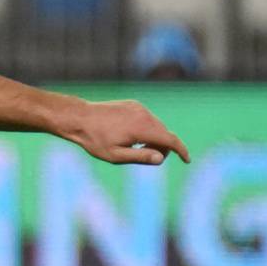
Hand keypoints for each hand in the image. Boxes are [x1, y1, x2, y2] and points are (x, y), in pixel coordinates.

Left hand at [65, 100, 190, 166]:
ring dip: (153, 138)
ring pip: (156, 126)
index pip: (170, 140)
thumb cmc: (95, 140)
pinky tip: (128, 135)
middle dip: (162, 148)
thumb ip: (140, 157)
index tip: (187, 160)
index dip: (181, 151)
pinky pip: (147, 119)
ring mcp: (139, 108)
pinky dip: (146, 129)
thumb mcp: (115, 156)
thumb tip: (161, 158)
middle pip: (164, 134)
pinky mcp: (133, 105)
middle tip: (146, 158)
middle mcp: (144, 115)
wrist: (80, 118)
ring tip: (133, 147)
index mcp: (141, 128)